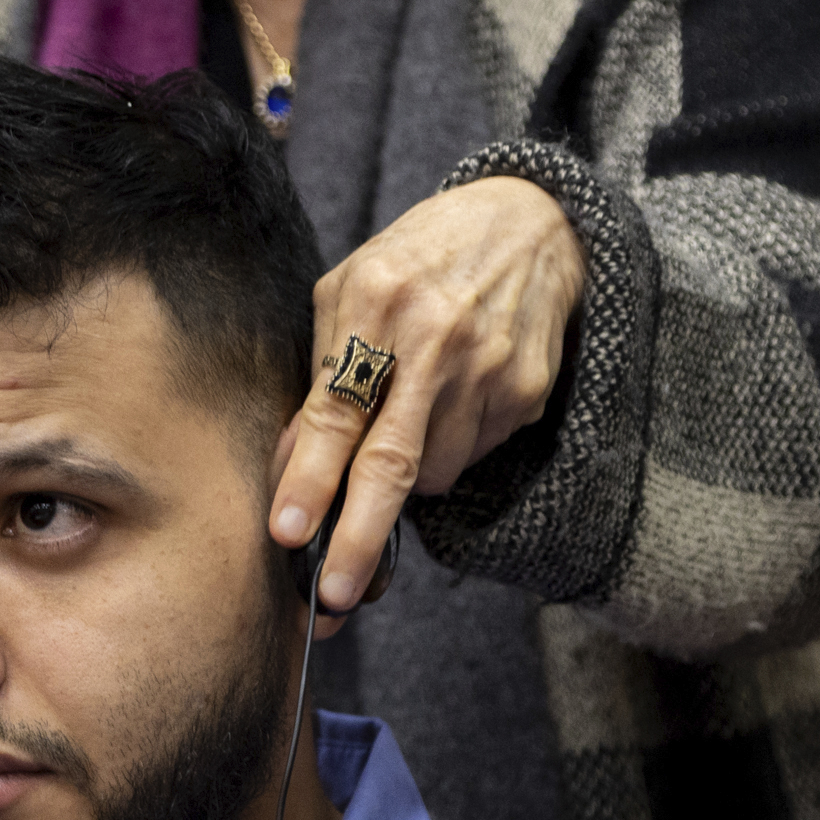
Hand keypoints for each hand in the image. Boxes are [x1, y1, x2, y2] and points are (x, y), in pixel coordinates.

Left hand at [268, 176, 585, 612]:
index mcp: (378, 302)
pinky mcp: (526, 394)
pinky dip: (449, 448)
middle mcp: (437, 340)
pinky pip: (472, 455)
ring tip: (409, 414)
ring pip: (432, 474)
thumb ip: (323, 369)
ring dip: (405, 475)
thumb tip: (292, 460)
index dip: (311, 478)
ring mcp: (490, 371)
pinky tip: (452, 398)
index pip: (336, 412)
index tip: (289, 533)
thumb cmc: (421, 255)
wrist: (530, 222)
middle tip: (333, 597)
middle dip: (359, 539)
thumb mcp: (352, 286)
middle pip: (393, 464)